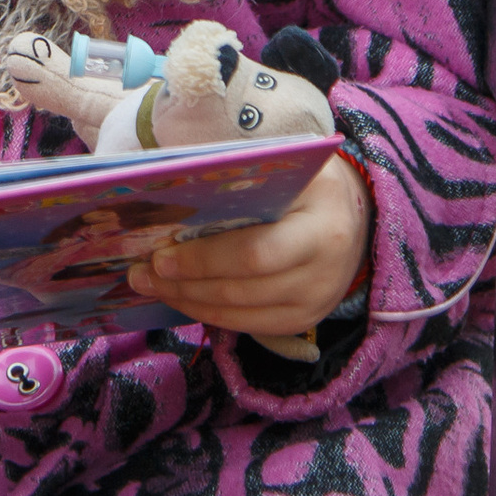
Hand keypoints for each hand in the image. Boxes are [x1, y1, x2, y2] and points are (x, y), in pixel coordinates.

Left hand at [126, 153, 372, 337]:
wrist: (354, 217)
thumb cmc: (304, 184)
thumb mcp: (283, 168)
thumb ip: (238, 179)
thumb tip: (172, 189)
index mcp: (320, 227)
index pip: (255, 253)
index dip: (204, 260)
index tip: (160, 255)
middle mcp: (324, 273)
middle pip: (243, 289)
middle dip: (185, 284)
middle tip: (141, 274)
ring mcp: (317, 303)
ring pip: (242, 314)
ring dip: (190, 302)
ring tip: (150, 286)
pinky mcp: (305, 321)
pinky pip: (251, 326)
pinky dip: (212, 315)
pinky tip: (183, 299)